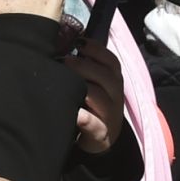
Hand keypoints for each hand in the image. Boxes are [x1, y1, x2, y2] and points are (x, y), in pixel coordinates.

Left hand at [67, 37, 126, 154]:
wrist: (102, 140)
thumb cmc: (93, 106)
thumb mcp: (96, 84)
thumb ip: (86, 66)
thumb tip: (67, 41)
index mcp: (114, 81)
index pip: (111, 61)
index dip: (97, 50)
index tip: (79, 43)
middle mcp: (115, 96)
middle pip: (107, 78)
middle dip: (86, 66)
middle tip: (64, 60)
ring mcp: (110, 116)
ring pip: (102, 99)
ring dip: (85, 89)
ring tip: (66, 82)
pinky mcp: (101, 135)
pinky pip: (96, 126)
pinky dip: (87, 119)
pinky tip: (76, 114)